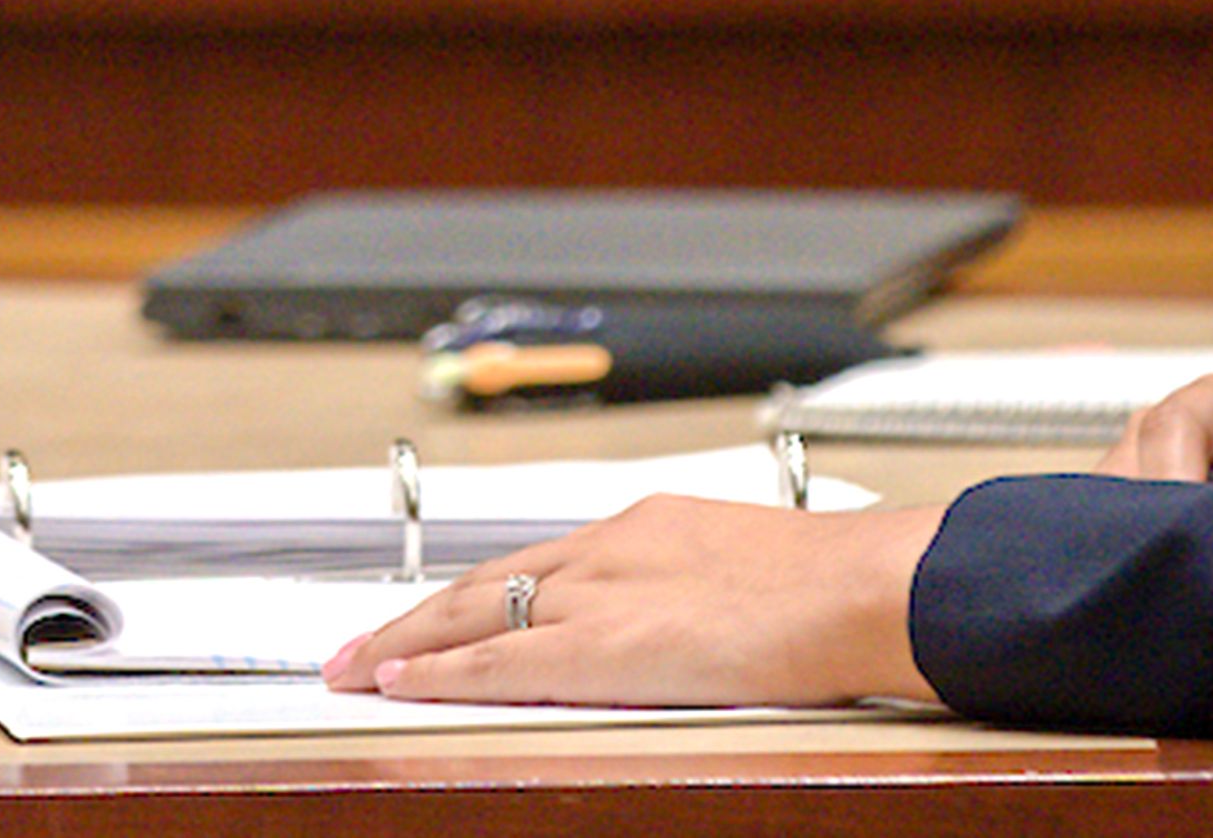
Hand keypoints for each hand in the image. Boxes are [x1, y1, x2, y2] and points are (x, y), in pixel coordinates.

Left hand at [319, 496, 944, 708]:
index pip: (534, 562)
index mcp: (646, 529)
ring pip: (472, 615)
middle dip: (414, 617)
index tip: (431, 614)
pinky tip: (398, 683)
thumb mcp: (750, 568)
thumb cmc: (833, 586)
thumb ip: (701, 590)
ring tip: (352, 667)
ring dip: (405, 644)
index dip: (472, 593)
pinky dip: (439, 672)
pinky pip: (496, 660)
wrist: (860, 589)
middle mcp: (609, 552)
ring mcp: (601, 597)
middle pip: (484, 581)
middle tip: (357, 644)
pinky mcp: (602, 647)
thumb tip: (698, 619)